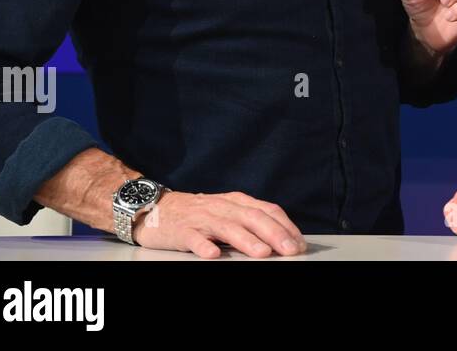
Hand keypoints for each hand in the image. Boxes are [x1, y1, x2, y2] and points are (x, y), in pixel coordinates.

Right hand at [131, 190, 305, 258]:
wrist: (157, 209)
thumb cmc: (198, 214)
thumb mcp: (228, 211)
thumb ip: (250, 221)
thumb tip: (281, 239)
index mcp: (237, 202)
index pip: (268, 210)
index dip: (286, 226)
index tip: (300, 243)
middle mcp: (223, 207)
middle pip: (253, 217)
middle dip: (275, 234)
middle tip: (290, 250)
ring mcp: (202, 218)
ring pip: (228, 227)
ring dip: (247, 240)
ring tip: (263, 253)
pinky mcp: (182, 231)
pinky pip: (194, 239)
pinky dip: (204, 246)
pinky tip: (213, 255)